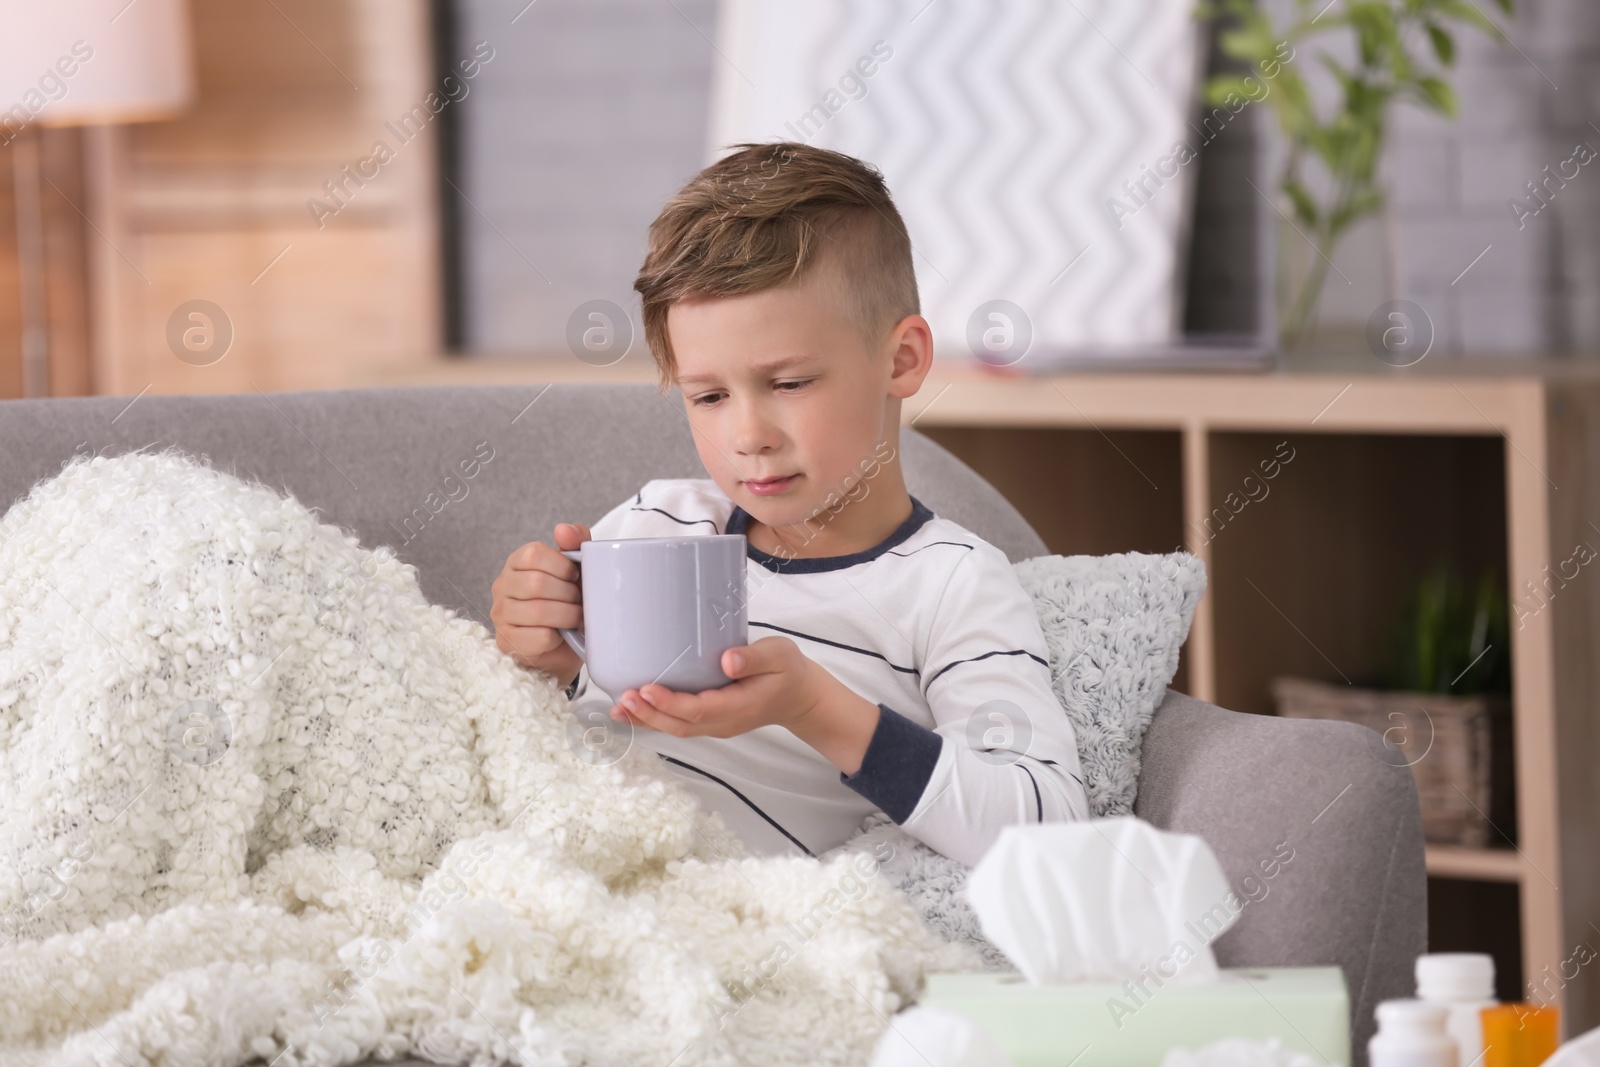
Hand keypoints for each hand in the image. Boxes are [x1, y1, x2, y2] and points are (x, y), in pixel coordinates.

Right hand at [490, 522, 589, 685]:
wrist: (568, 644)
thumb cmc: (570, 600)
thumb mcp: (577, 567)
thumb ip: (575, 541)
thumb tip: (563, 529)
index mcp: (516, 563)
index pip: (533, 554)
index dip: (562, 566)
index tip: (574, 576)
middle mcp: (501, 586)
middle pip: (537, 583)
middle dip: (568, 594)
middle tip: (579, 601)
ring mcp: (501, 615)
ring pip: (539, 611)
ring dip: (568, 615)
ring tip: (575, 617)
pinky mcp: (507, 642)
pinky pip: (540, 637)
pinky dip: (560, 636)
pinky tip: (562, 635)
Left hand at [610, 636, 822, 738]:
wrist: (799, 697)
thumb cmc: (789, 671)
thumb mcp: (780, 655)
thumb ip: (755, 658)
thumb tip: (727, 661)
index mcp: (741, 706)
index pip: (699, 710)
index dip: (670, 703)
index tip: (646, 689)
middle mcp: (724, 722)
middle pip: (680, 725)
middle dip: (649, 714)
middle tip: (623, 697)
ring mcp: (716, 724)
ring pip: (676, 728)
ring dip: (646, 719)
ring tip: (618, 706)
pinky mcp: (710, 719)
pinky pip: (678, 723)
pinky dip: (653, 718)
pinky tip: (632, 709)